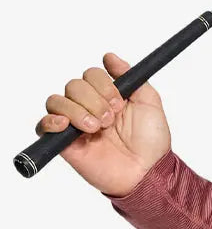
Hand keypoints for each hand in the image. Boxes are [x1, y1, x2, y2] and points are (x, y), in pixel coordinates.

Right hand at [35, 52, 170, 196]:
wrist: (147, 171)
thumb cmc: (151, 141)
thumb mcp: (149, 102)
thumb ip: (130, 76)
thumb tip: (109, 57)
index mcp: (106, 96)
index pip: (90, 74)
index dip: (103, 84)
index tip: (120, 102)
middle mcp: (88, 107)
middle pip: (73, 85)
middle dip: (93, 99)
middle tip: (110, 119)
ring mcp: (74, 125)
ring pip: (57, 101)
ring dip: (78, 110)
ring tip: (97, 128)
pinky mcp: (64, 144)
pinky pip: (43, 125)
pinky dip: (50, 121)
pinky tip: (67, 125)